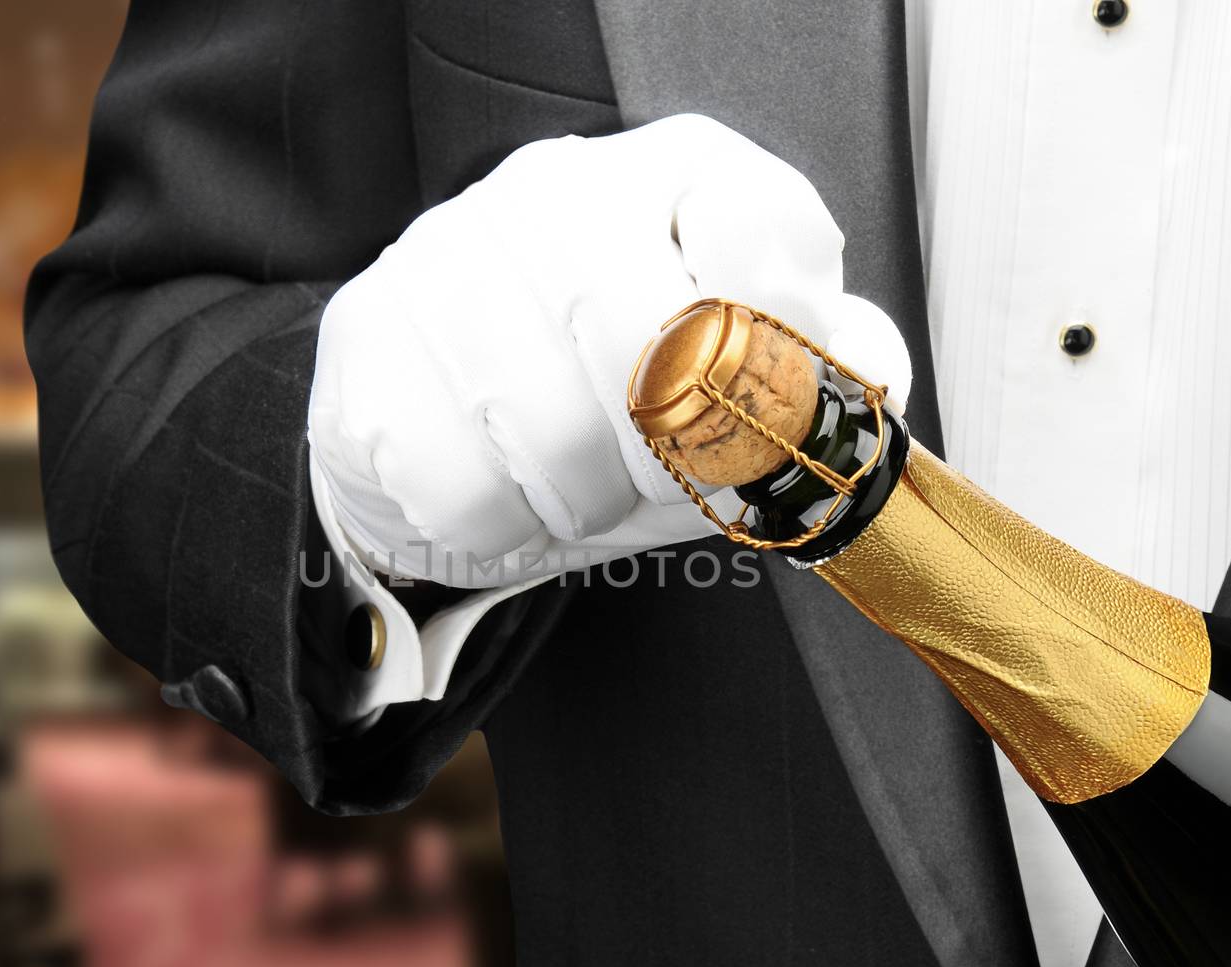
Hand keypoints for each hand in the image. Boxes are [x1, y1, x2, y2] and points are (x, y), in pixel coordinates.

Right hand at [308, 114, 911, 586]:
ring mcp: (450, 253)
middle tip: (663, 488)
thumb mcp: (736, 388)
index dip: (778, 342)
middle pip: (645, 338)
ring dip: (580, 500)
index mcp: (678, 176)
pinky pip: (452, 476)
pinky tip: (501, 499)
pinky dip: (495, 526)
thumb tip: (863, 374)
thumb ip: (818, 378)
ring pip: (542, 420)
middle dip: (671, 456)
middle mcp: (559, 189)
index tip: (769, 409)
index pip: (757, 226)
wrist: (455, 417)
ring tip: (577, 496)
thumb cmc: (614, 399)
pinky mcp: (367, 333)